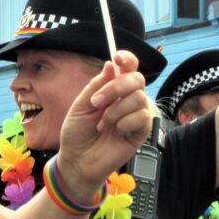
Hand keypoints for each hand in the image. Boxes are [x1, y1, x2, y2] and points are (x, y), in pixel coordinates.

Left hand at [56, 50, 149, 200]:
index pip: (128, 68)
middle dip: (115, 88)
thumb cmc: (77, 133)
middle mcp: (127, 99)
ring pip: (138, 98)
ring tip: (102, 124)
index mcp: (113, 90)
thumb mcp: (80, 106)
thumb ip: (96, 85)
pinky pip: (142, 117)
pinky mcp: (142, 132)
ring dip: (115, 111)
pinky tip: (115, 132)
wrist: (76, 160)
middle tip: (96, 102)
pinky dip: (124, 123)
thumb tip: (111, 65)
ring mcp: (136, 115)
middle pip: (137, 79)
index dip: (128, 59)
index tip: (118, 57)